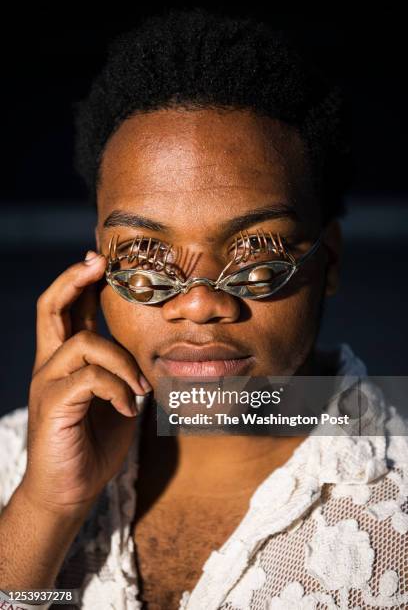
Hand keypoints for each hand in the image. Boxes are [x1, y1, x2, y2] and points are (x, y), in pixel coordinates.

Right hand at [19, 250, 151, 518]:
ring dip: (122, 361)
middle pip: (51, 307)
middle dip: (75, 279)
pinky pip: (90, 378)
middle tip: (96, 262)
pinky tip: (128, 408)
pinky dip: (117, 388)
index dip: (80, 282)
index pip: (67, 311)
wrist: (69, 492)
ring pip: (84, 342)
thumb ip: (122, 374)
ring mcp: (47, 383)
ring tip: (141, 390)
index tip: (98, 261)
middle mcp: (50, 365)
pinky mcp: (52, 405)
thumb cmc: (94, 445)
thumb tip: (146, 354)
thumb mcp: (116, 400)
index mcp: (65, 361)